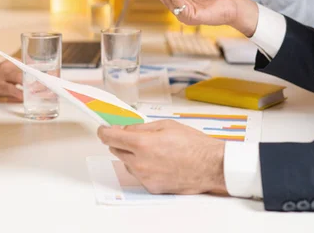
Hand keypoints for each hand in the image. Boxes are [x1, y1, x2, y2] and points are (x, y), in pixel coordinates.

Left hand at [97, 120, 226, 194]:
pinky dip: (143, 167)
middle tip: (133, 137)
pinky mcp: (151, 187)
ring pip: (127, 163)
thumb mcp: (166, 125)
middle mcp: (140, 162)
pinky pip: (139, 175)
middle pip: (116, 150)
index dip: (104, 131)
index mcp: (142, 143)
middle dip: (121, 142)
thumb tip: (124, 128)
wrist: (210, 166)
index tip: (103, 129)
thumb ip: (140, 127)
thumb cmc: (193, 145)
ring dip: (133, 156)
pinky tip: (159, 162)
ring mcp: (145, 177)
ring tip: (154, 151)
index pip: (110, 137)